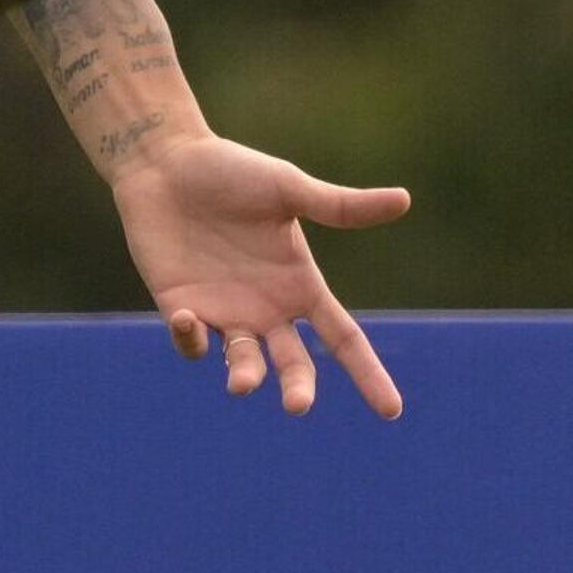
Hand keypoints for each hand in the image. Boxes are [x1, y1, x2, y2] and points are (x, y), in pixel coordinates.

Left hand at [107, 130, 410, 417]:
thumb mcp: (289, 189)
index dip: (369, 374)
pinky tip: (187, 315)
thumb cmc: (232, 170)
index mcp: (300, 283)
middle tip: (298, 404)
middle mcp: (266, 307)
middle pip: (294, 364)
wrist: (167, 162)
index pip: (344, 338)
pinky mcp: (182, 308)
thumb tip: (405, 199)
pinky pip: (191, 343)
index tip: (392, 411)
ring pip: (243, 364)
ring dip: (245, 376)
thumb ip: (341, 207)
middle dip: (299, 388)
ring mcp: (223, 311)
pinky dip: (191, 340)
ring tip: (245, 383)